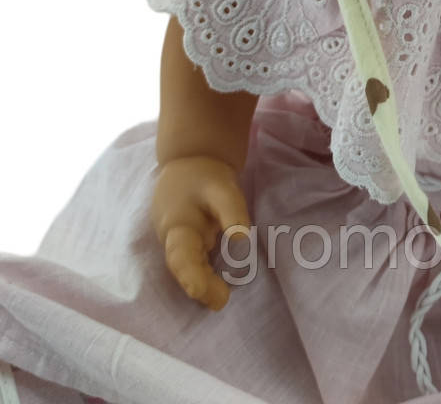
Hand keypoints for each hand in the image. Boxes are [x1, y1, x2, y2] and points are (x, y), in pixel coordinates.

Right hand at [150, 155, 251, 309]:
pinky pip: (192, 266)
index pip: (181, 256)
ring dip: (202, 286)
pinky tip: (215, 291)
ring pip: (187, 270)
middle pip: (183, 268)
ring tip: (220, 299)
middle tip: (221, 302)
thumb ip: (232, 212)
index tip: (200, 292)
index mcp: (177, 227)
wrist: (190, 164)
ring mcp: (177, 245)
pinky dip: (202, 278)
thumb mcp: (223, 189)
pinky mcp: (186, 247)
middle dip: (199, 286)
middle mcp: (173, 241)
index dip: (191, 276)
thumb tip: (241, 240)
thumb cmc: (206, 177)